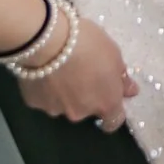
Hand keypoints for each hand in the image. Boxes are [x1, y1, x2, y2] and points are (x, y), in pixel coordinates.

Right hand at [16, 12, 138, 131]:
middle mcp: (81, 113)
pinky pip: (43, 98)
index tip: (107, 100)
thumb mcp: (114, 55)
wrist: (48, 41)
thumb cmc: (88, 44)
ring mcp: (55, 110)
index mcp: (106, 103)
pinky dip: (45, 89)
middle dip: (85, 96)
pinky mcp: (33, 103)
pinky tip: (43, 71)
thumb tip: (130, 91)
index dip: (111, 115)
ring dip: (64, 93)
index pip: (113, 122)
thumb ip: (122, 78)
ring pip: (63, 104)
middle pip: (86, 109)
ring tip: (60, 69)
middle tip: (81, 72)